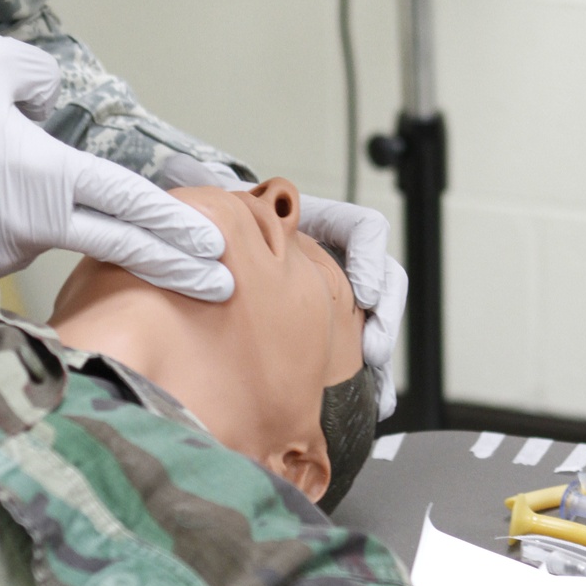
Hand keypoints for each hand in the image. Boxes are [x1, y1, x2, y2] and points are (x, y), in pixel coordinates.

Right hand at [0, 35, 232, 297]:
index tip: (215, 245)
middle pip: (124, 249)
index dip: (177, 225)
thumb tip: (54, 103)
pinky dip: (10, 218)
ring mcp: (10, 251)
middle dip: (179, 271)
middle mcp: (38, 224)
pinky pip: (15, 239)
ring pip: (54, 232)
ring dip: (48, 210)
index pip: (131, 204)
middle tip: (222, 287)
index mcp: (50, 176)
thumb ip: (44, 78)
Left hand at [156, 155, 405, 418]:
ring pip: (378, 317)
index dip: (366, 257)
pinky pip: (363, 353)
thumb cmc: (214, 243)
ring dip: (383, 347)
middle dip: (385, 315)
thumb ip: (232, 215)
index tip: (358, 291)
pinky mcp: (333, 333)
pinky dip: (373, 378)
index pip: (362, 229)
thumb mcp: (225, 227)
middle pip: (383, 278)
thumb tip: (206, 183)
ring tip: (376, 380)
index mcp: (315, 227)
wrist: (200, 275)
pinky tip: (375, 402)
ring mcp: (336, 297)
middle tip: (373, 350)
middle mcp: (332, 260)